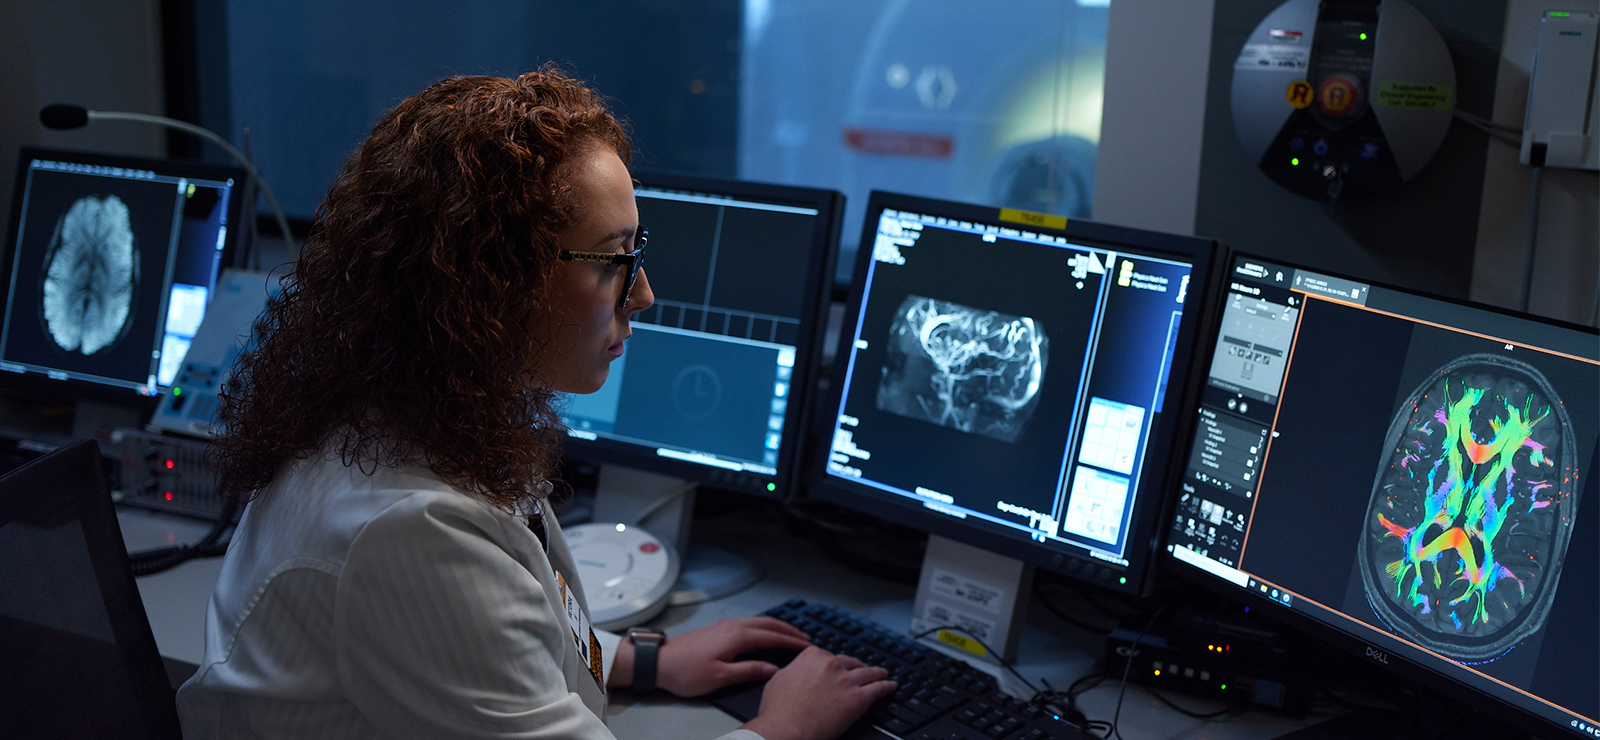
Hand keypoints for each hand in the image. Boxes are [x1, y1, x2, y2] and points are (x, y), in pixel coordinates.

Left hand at [653, 617, 811, 696]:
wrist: (659, 662)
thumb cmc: (686, 671)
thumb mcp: (720, 677)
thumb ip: (749, 671)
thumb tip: (772, 669)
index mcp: (736, 636)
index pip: (772, 637)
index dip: (792, 642)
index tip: (806, 646)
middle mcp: (732, 625)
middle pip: (768, 624)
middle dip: (789, 630)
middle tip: (805, 638)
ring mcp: (724, 625)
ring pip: (758, 621)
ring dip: (777, 627)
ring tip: (790, 635)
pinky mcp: (718, 628)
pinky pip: (749, 623)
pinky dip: (764, 627)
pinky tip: (765, 634)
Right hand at [741, 647, 896, 739]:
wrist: (787, 728)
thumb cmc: (778, 710)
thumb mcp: (778, 680)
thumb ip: (790, 672)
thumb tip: (791, 672)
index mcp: (812, 657)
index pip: (829, 656)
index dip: (834, 665)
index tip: (837, 668)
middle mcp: (831, 664)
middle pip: (850, 663)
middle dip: (856, 667)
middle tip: (861, 670)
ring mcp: (846, 680)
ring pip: (868, 673)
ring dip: (877, 672)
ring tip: (883, 673)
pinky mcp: (858, 698)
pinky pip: (878, 689)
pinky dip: (887, 686)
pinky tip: (891, 686)